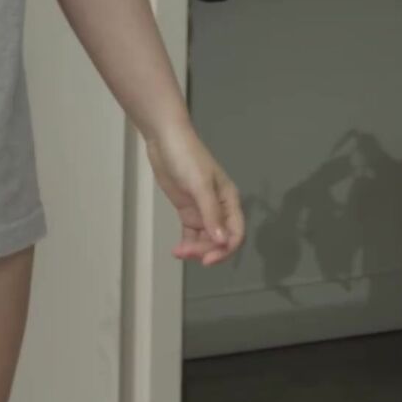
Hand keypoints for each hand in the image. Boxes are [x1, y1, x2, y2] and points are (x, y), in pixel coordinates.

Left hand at [146, 125, 245, 265]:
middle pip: (220, 240)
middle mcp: (219, 209)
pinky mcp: (188, 210)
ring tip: (178, 251)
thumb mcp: (200, 186)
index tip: (207, 260)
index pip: (236, 233)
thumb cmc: (187, 159)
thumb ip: (211, 214)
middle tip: (185, 253)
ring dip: (195, 250)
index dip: (225, 250)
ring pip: (206, 240)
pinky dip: (187, 244)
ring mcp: (203, 211)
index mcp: (229, 201)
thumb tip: (223, 242)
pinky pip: (192, 234)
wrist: (165, 141)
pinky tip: (177, 250)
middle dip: (206, 250)